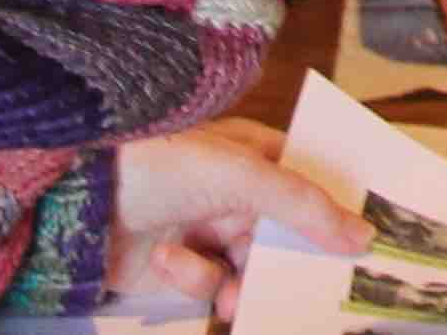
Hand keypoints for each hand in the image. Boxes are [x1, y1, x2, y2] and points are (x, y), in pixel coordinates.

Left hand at [108, 121, 356, 320]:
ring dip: (242, 282)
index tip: (365, 243)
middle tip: (311, 293)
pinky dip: (193, 279)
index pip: (308, 182)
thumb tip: (364, 235)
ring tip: (232, 293)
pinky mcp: (177, 267)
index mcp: (254, 154)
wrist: (81, 194)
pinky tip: (169, 261)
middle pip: (283, 237)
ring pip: (250, 270)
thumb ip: (303, 206)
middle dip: (288, 265)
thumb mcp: (243, 175)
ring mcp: (205, 230)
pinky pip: (207, 285)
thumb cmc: (165, 162)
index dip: (334, 211)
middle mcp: (234, 193)